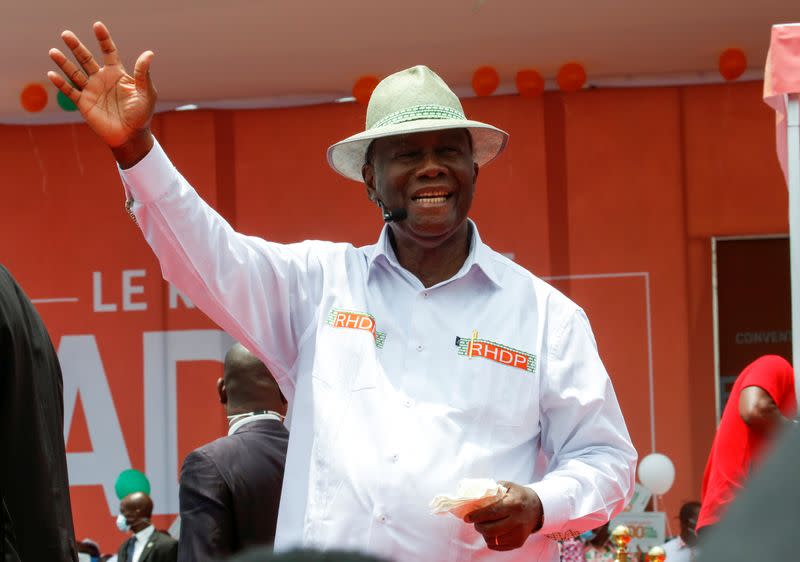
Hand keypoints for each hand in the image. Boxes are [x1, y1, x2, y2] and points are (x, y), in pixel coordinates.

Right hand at [47, 22, 155, 162]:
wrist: (131, 136)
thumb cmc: (141, 114)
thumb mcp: (146, 93)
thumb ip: (143, 74)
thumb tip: (149, 53)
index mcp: (117, 73)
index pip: (108, 51)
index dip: (103, 39)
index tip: (97, 26)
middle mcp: (102, 79)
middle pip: (86, 58)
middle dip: (76, 46)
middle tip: (66, 34)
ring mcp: (91, 90)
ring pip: (74, 72)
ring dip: (64, 63)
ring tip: (53, 51)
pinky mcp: (84, 103)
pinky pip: (70, 91)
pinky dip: (61, 83)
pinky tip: (52, 74)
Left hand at [463, 481, 543, 551]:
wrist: (536, 508)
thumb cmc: (518, 495)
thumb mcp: (507, 486)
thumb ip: (491, 489)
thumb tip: (474, 496)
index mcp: (514, 504)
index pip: (492, 512)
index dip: (477, 515)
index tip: (467, 517)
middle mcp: (517, 521)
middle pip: (491, 529)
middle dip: (478, 526)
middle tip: (475, 521)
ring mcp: (518, 534)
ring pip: (493, 540)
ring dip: (484, 533)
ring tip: (485, 525)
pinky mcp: (518, 543)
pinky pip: (497, 546)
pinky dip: (490, 540)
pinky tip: (492, 531)